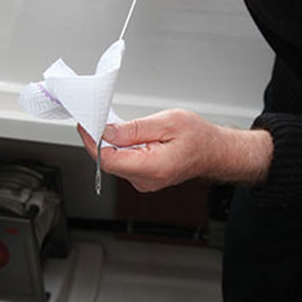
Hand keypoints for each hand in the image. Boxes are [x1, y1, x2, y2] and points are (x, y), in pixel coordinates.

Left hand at [78, 109, 271, 192]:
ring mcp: (144, 183)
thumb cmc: (199, 137)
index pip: (108, 160)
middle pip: (109, 161)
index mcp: (153, 167)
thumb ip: (135, 129)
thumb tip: (107, 132)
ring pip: (116, 162)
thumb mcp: (168, 121)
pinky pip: (124, 163)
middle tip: (100, 118)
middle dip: (102, 139)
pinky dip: (122, 149)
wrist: (215, 152)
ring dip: (113, 143)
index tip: (85, 125)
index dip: (92, 141)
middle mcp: (146, 180)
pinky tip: (132, 137)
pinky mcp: (143, 179)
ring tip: (124, 127)